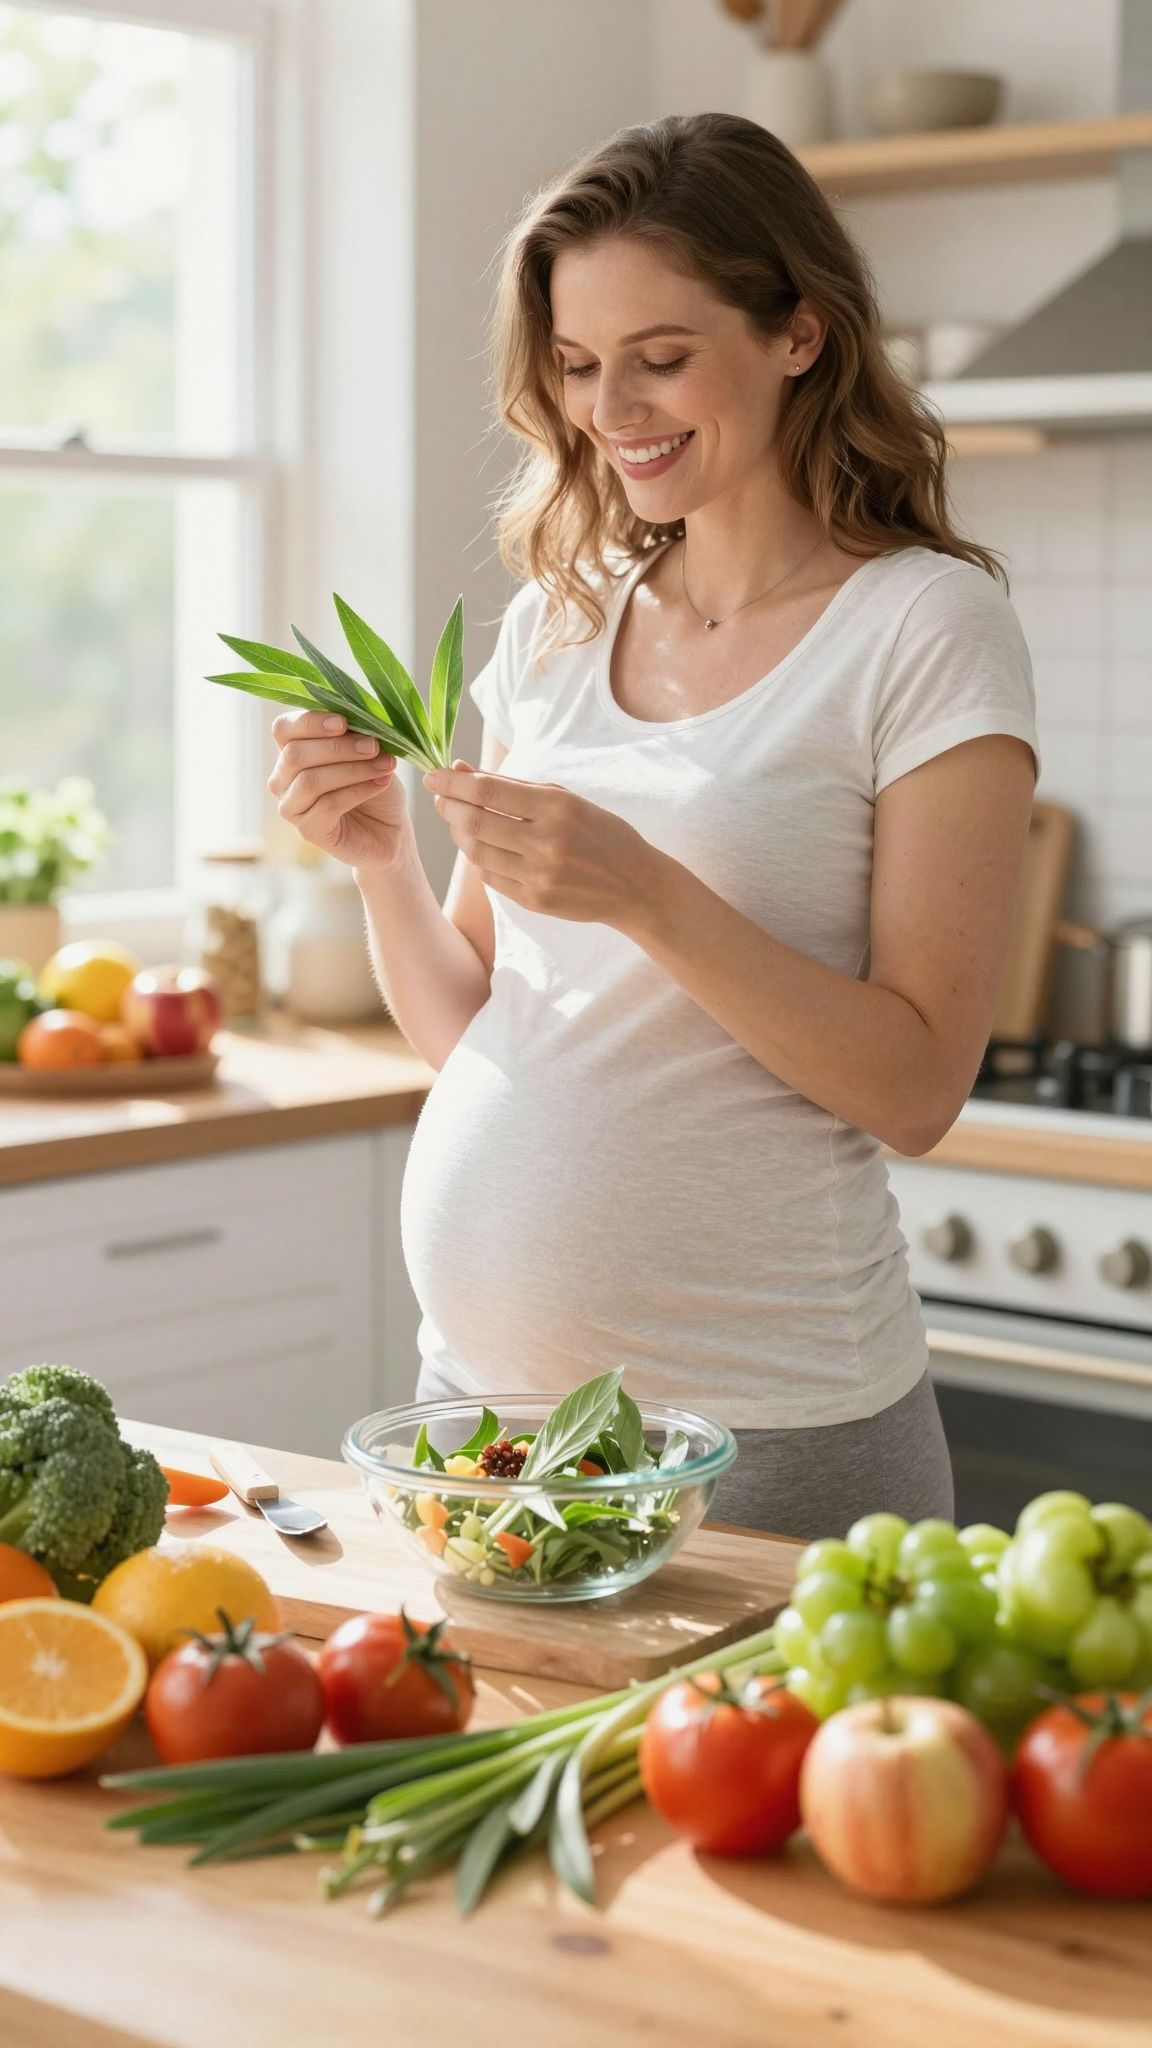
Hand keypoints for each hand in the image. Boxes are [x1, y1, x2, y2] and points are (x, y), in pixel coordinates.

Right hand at [268, 710, 408, 871]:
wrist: (391, 828)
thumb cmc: (376, 783)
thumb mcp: (368, 751)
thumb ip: (356, 733)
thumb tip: (356, 714)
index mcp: (292, 750)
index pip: (283, 729)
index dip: (310, 722)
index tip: (343, 722)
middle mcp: (283, 778)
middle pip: (295, 754)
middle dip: (338, 747)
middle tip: (373, 745)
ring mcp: (292, 807)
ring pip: (310, 781)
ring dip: (351, 769)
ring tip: (384, 765)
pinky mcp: (309, 830)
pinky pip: (327, 806)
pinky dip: (358, 791)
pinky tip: (380, 783)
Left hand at [422, 762, 665, 928]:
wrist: (635, 885)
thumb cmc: (599, 834)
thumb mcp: (565, 799)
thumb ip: (513, 786)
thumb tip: (462, 769)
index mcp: (557, 807)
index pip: (489, 791)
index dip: (453, 783)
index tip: (433, 777)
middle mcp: (547, 841)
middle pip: (474, 822)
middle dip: (447, 807)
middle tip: (439, 798)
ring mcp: (540, 875)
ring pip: (476, 852)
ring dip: (459, 834)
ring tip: (458, 821)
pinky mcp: (535, 900)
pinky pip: (491, 877)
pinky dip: (479, 859)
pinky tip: (483, 848)